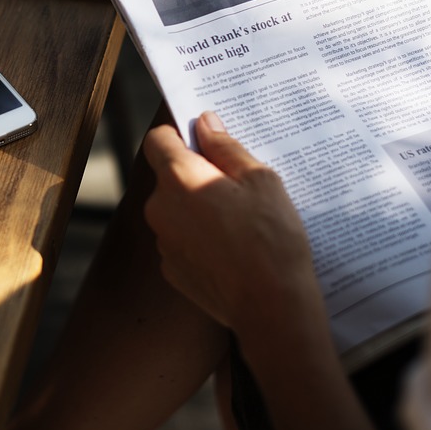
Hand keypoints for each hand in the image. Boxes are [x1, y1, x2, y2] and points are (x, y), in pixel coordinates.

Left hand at [141, 111, 321, 334]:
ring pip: (176, 210)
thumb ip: (226, 147)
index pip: (158, 139)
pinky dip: (199, 239)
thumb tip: (205, 123)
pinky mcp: (172, 270)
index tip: (204, 140)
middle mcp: (160, 208)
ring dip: (198, 208)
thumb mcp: (260, 179)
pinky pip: (181, 241)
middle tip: (236, 185)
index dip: (179, 134)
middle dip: (196, 174)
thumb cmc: (271, 237)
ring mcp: (163, 242)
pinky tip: (231, 249)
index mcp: (178, 178)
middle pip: (168, 176)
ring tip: (239, 222)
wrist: (271, 306)